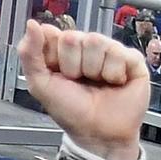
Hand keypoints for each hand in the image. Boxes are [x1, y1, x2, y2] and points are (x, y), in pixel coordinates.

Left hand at [17, 20, 147, 159]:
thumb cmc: (70, 111)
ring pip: (98, 42)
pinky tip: (114, 82)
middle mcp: (85, 50)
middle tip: (78, 81)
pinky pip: (121, 53)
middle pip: (75, 37)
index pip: (53, 34)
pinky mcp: (130, 59)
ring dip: (94, 70)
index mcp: (61, 53)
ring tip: (96, 83)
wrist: (97, 132)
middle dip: (73, 65)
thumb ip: (30, 54)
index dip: (53, 56)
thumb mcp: (40, 84)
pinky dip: (114, 73)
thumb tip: (32, 25)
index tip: (56, 73)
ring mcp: (108, 53)